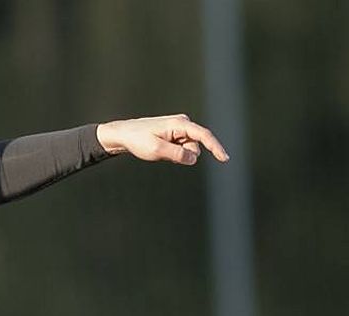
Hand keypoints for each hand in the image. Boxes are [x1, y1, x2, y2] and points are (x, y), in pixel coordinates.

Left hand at [96, 114, 229, 164]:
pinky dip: (173, 154)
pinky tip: (160, 149)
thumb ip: (177, 155)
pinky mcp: (176, 134)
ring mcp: (180, 129)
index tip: (225, 159)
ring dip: (177, 155)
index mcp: (180, 123)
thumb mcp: (157, 150)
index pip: (204, 135)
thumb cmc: (138, 140)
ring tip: (159, 150)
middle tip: (163, 153)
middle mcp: (183, 123)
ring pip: (188, 150)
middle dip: (183, 156)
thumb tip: (194, 159)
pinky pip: (181, 150)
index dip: (216, 147)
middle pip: (195, 147)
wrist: (124, 134)